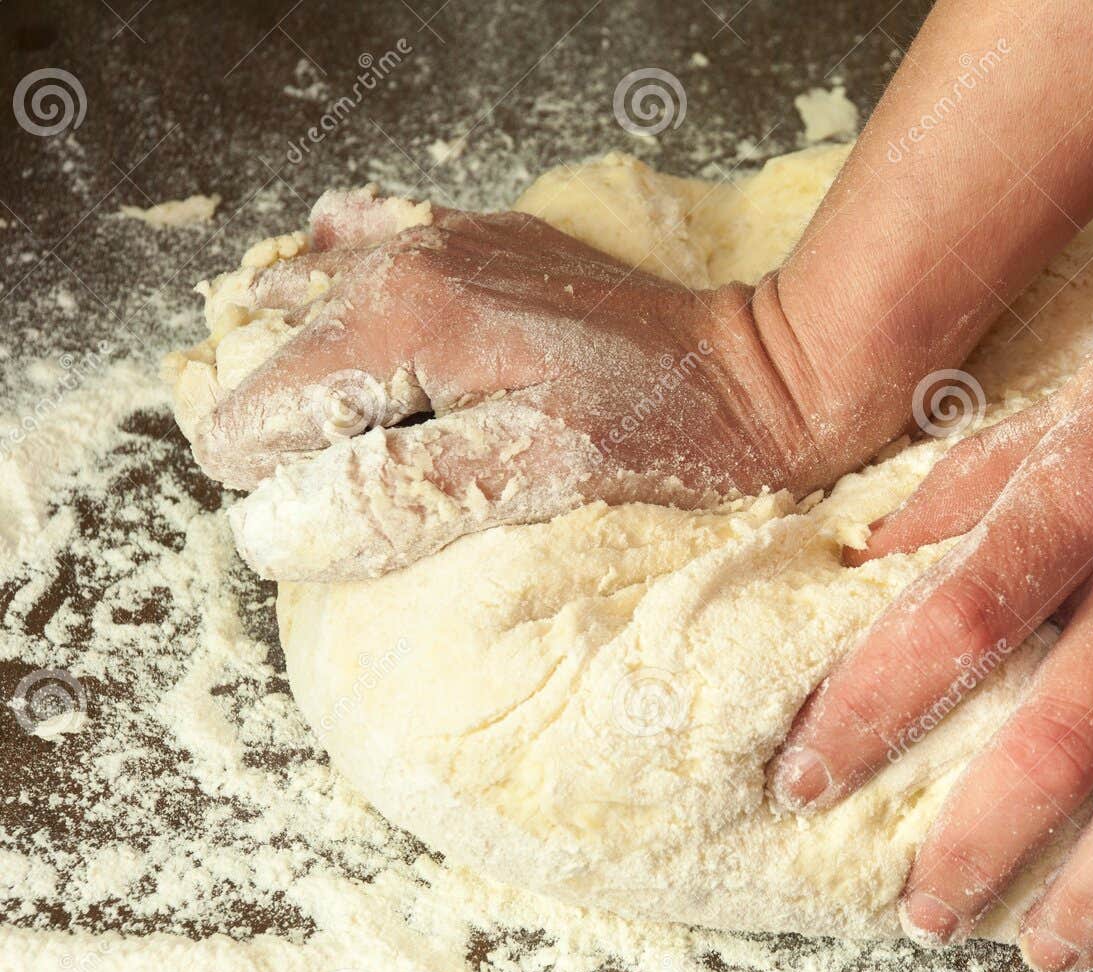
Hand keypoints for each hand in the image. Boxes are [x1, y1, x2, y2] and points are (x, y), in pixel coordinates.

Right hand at [187, 188, 877, 578]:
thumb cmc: (668, 432)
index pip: (246, 426)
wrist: (763, 370)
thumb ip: (403, 496)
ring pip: (301, 315)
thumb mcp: (542, 476)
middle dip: (313, 439)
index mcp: (398, 322)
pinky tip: (406, 355)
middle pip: (267, 370)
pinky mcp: (471, 242)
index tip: (379, 511)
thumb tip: (276, 527)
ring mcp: (431, 240)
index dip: (292, 491)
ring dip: (333, 381)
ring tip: (414, 426)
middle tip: (415, 472)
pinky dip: (360, 308)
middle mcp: (396, 263)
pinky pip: (357, 253)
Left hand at [768, 252, 1092, 971]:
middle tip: (919, 913)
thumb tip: (867, 559)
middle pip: (1054, 750)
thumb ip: (973, 481)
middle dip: (972, 850)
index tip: (805, 781)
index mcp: (1089, 502)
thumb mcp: (1083, 394)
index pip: (954, 623)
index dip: (866, 711)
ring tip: (1039, 952)